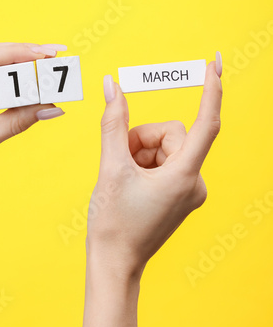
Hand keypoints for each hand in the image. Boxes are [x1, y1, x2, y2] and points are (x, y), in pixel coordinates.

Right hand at [87, 59, 222, 277]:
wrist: (115, 262)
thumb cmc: (113, 223)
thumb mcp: (111, 168)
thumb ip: (113, 123)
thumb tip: (112, 87)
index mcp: (183, 177)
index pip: (206, 124)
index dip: (211, 91)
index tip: (215, 64)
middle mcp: (194, 183)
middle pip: (172, 135)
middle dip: (142, 138)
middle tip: (120, 158)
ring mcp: (188, 190)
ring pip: (166, 148)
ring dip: (140, 152)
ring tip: (122, 174)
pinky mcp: (180, 195)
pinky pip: (165, 162)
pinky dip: (145, 163)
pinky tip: (130, 181)